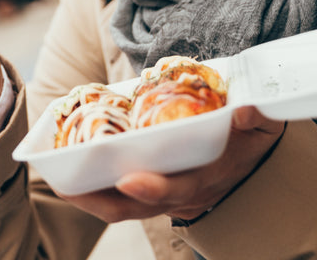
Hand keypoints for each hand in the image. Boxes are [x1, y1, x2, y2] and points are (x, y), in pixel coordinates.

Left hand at [58, 107, 284, 222]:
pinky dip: (90, 183)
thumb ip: (257, 117)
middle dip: (97, 200)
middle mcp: (178, 195)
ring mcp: (160, 195)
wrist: (248, 155)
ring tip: (54, 176)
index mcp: (205, 180)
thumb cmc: (250, 138)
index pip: (177, 191)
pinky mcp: (147, 186)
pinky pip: (115, 192)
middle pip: (133, 207)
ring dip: (85, 195)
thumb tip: (246, 109)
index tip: (129, 179)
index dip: (153, 190)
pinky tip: (65, 163)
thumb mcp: (262, 127)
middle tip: (64, 186)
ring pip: (118, 204)